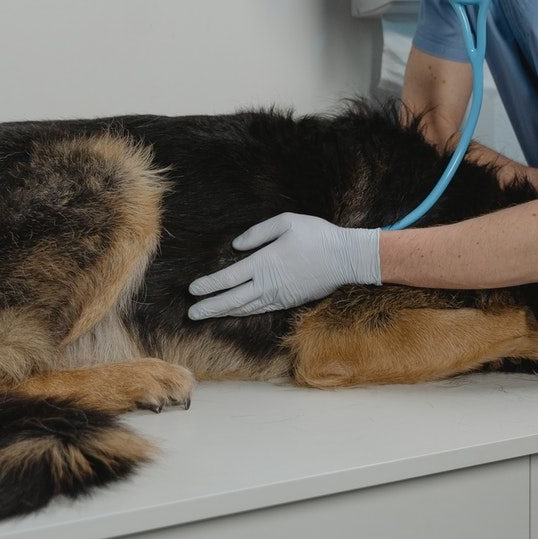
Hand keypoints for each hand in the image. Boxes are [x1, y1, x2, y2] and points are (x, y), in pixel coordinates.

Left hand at [187, 214, 380, 318]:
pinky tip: (236, 312)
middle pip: (232, 300)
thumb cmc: (317, 235)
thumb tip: (237, 246)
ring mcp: (279, 295)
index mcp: (264, 263)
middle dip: (210, 307)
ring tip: (207, 315)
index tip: (192, 290)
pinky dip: (244, 312)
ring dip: (224, 312)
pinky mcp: (289, 301)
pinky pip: (261, 309)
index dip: (209, 285)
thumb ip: (258, 233)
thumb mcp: (286, 222)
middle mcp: (268, 284)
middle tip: (192, 313)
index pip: (228, 278)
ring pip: (245, 307)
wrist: (346, 258)